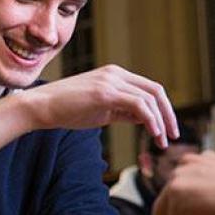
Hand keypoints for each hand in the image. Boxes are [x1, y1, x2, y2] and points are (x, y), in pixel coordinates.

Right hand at [22, 64, 178, 148]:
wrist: (41, 106)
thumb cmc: (68, 110)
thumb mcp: (102, 110)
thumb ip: (124, 111)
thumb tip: (145, 119)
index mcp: (116, 74)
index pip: (150, 88)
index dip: (164, 108)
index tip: (168, 128)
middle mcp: (116, 73)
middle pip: (155, 90)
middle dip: (168, 114)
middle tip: (173, 135)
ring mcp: (111, 80)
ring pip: (149, 98)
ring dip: (160, 121)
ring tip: (162, 141)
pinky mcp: (105, 92)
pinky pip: (138, 104)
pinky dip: (150, 120)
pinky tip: (153, 134)